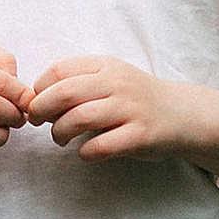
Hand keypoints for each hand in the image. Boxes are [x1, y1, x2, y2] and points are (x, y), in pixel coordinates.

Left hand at [25, 55, 196, 162]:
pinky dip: (85, 152)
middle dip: (41, 110)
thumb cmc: (135, 99)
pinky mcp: (140, 135)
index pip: (59, 71)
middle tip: (38, 121)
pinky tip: (86, 152)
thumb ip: (78, 83)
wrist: (182, 114)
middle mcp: (118, 83)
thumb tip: (36, 100)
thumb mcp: (110, 78)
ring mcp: (131, 109)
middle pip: (63, 93)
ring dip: (59, 133)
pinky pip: (100, 146)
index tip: (39, 103)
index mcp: (106, 65)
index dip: (40, 89)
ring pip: (78, 118)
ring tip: (60, 139)